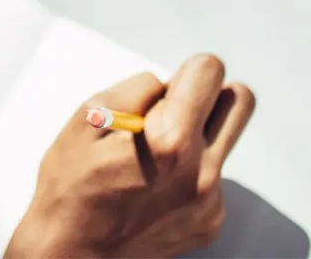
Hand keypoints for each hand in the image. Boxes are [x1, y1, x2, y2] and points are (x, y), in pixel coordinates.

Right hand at [7, 54, 255, 257]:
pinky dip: (188, 174)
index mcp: (170, 141)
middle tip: (174, 111)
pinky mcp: (210, 222)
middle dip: (209, 96)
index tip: (168, 90)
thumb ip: (136, 89)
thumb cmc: (71, 188)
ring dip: (195, 138)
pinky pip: (212, 178)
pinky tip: (153, 189)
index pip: (210, 70)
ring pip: (222, 142)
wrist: (72, 256)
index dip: (185, 72)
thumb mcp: (87, 119)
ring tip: (154, 158)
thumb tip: (167, 84)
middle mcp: (201, 172)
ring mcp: (210, 202)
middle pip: (240, 102)